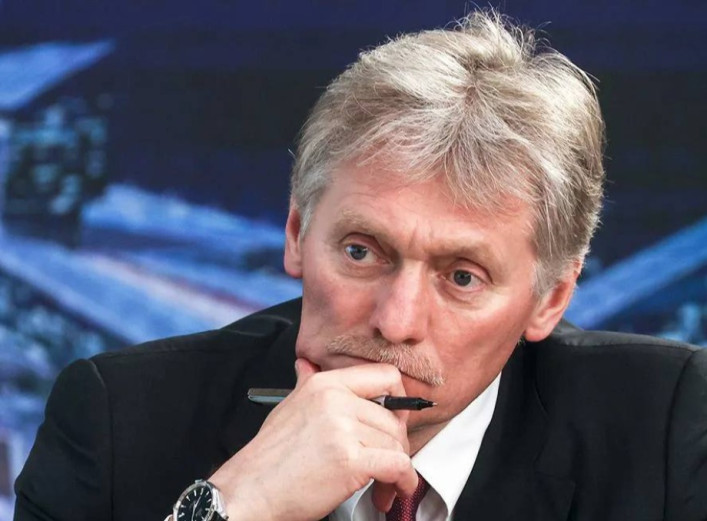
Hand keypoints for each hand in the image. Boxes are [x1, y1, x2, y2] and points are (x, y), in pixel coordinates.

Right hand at [209, 358, 417, 520]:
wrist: (250, 491)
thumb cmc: (268, 457)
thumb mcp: (288, 406)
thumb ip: (305, 383)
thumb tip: (305, 364)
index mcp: (325, 384)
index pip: (385, 376)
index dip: (399, 400)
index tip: (397, 420)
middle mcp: (336, 400)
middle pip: (394, 417)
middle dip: (396, 445)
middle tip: (386, 462)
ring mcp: (343, 428)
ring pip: (397, 444)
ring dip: (397, 469)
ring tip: (381, 484)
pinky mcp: (350, 460)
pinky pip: (398, 466)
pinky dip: (403, 482)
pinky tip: (393, 491)